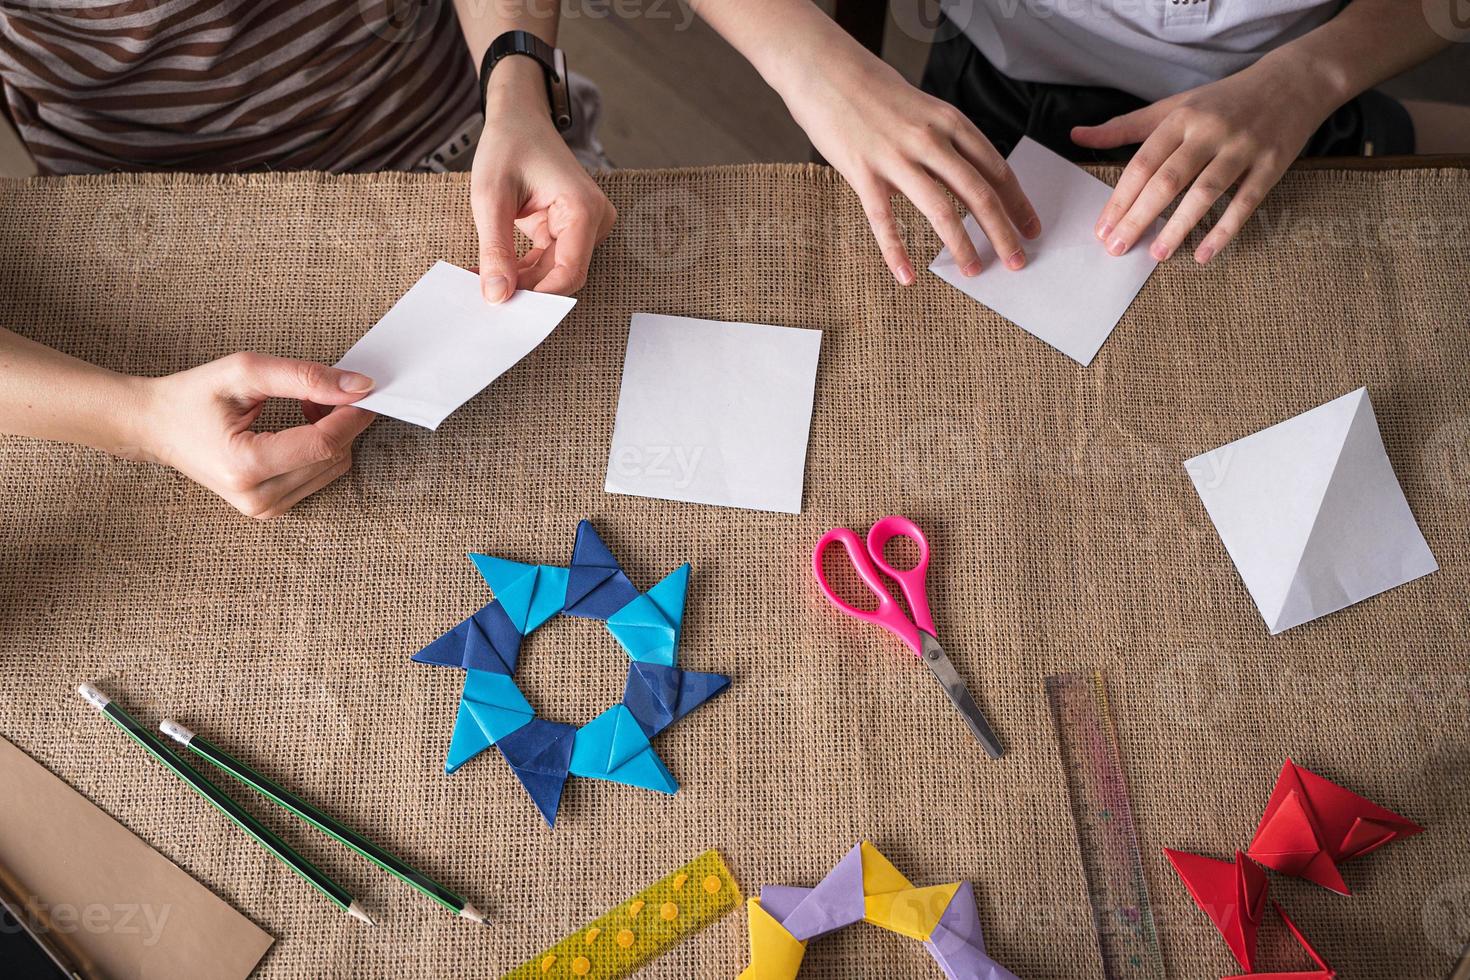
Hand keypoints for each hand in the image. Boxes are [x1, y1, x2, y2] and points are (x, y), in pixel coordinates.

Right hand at [133, 353, 375, 519]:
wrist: (155, 427)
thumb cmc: (192, 396)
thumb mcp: (244, 371)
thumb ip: (304, 377)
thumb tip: (358, 386)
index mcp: (246, 466)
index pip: (323, 445)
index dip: (352, 415)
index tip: (364, 389)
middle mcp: (257, 497)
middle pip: (334, 458)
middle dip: (342, 421)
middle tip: (324, 389)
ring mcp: (264, 509)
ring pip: (332, 469)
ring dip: (333, 434)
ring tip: (306, 405)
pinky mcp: (270, 509)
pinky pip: (318, 477)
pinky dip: (321, 449)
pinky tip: (301, 427)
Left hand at [472, 58, 615, 302]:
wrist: (518, 118)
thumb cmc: (508, 145)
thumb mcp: (491, 198)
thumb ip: (495, 250)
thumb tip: (496, 295)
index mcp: (583, 209)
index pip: (569, 273)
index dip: (538, 295)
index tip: (503, 303)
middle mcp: (594, 220)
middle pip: (562, 275)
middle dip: (526, 288)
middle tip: (485, 293)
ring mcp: (586, 225)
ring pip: (555, 271)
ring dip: (522, 279)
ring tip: (484, 277)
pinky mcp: (572, 228)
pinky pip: (550, 260)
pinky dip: (524, 269)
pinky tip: (497, 268)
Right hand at [782, 53, 1039, 284]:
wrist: (824, 67)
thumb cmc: (871, 89)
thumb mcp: (921, 109)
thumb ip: (940, 146)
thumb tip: (955, 185)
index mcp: (950, 121)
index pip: (995, 168)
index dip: (1017, 202)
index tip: (1030, 226)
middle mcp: (930, 139)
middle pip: (979, 193)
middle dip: (1003, 232)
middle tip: (1017, 260)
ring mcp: (896, 156)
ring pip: (941, 209)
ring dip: (962, 246)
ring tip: (974, 270)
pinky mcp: (863, 172)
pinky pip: (884, 221)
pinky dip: (897, 253)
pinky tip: (908, 276)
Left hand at [1072, 58, 1332, 263]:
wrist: (1293, 82)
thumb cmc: (1222, 101)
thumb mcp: (1174, 106)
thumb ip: (1125, 127)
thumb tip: (1077, 136)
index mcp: (1182, 117)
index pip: (1143, 163)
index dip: (1120, 199)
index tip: (1102, 229)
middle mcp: (1210, 130)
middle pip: (1168, 180)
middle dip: (1139, 217)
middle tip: (1117, 248)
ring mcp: (1243, 147)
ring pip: (1205, 192)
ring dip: (1178, 227)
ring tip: (1156, 255)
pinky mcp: (1272, 164)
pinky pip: (1246, 202)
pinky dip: (1225, 230)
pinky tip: (1205, 254)